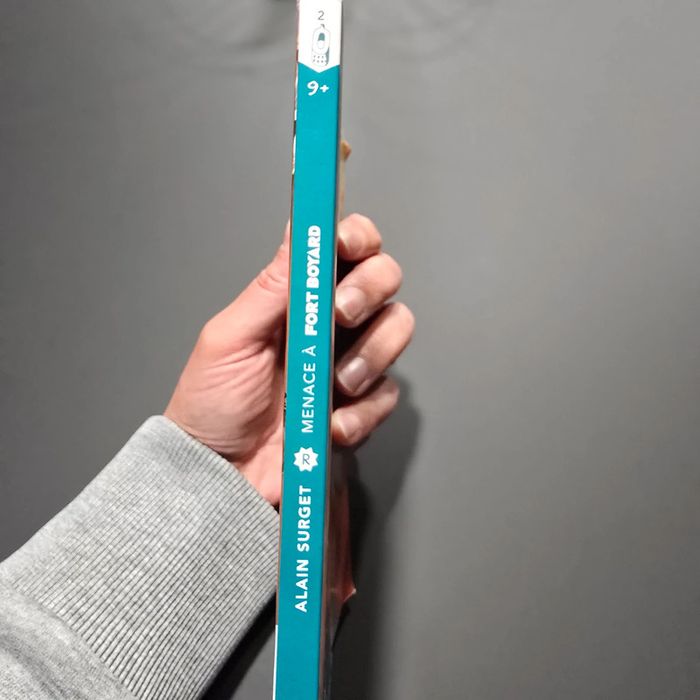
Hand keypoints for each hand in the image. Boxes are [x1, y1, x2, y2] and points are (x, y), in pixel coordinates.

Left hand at [164, 214, 414, 505]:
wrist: (222, 475)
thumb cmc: (213, 404)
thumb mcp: (230, 338)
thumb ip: (271, 287)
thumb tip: (300, 228)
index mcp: (297, 298)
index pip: (343, 248)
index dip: (355, 236)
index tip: (348, 245)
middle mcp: (331, 323)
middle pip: (383, 278)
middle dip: (369, 290)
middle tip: (342, 314)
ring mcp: (350, 362)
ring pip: (397, 329)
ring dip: (372, 353)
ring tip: (335, 383)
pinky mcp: (362, 405)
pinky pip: (389, 394)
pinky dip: (363, 410)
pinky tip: (332, 425)